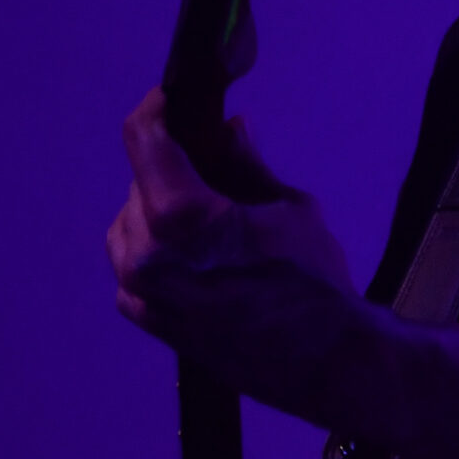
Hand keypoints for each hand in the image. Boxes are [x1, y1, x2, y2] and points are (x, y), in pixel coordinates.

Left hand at [107, 90, 357, 395]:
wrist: (326, 362)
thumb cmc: (315, 284)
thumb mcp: (289, 207)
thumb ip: (244, 164)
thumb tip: (227, 128)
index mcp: (180, 218)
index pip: (144, 137)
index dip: (159, 106)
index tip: (175, 96)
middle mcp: (146, 255)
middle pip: (141, 180)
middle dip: (173, 163)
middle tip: (212, 157)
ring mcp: (141, 292)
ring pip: (132, 221)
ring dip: (160, 204)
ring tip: (210, 210)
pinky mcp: (147, 319)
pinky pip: (135, 262)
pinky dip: (158, 245)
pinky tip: (199, 250)